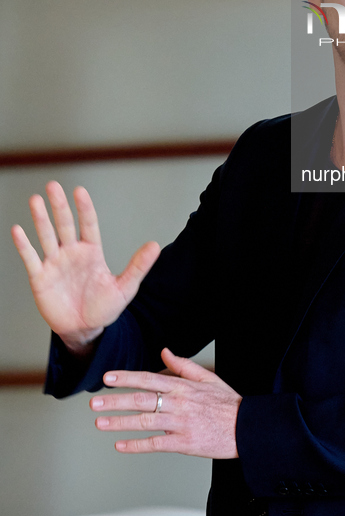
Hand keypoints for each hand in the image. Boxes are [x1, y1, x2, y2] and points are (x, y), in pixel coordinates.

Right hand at [11, 181, 159, 352]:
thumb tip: (155, 246)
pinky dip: (24, 245)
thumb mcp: (125, 288)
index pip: (88, 225)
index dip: (84, 208)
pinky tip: (18, 230)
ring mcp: (55, 263)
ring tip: (35, 200)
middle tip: (53, 185)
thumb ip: (138, 267)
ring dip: (41, 219)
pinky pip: (31, 258)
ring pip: (46, 236)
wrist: (84, 330)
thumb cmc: (104, 308)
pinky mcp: (40, 278)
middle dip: (59, 206)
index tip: (80, 191)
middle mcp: (72, 252)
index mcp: (92, 251)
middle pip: (65, 224)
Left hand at [90, 348, 240, 458]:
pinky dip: (136, 445)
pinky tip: (121, 445)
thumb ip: (183, 365)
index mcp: (182, 386)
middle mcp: (178, 403)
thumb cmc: (226, 404)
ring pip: (143, 422)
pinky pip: (154, 444)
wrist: (244, 428)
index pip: (148, 378)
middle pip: (141, 400)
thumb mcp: (208, 377)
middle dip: (115, 401)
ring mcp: (179, 424)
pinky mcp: (183, 443)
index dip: (126, 378)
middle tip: (95, 403)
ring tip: (100, 422)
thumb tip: (165, 351)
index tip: (108, 378)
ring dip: (119, 422)